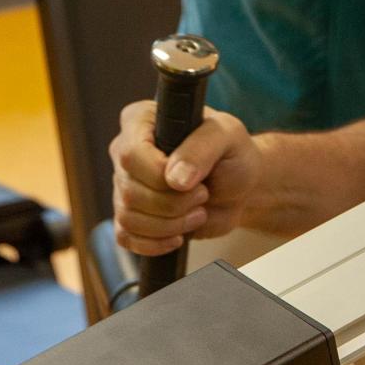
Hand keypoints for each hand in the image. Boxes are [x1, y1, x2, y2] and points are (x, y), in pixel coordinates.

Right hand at [110, 101, 259, 256]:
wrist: (239, 187)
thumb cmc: (232, 153)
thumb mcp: (227, 137)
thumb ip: (202, 149)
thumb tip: (175, 178)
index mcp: (142, 120)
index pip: (131, 154)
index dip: (159, 175)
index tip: (193, 181)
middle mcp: (125, 151)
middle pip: (130, 191)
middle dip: (174, 204)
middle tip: (203, 195)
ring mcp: (125, 185)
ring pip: (128, 218)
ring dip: (169, 225)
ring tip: (197, 212)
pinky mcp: (131, 215)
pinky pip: (126, 237)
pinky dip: (154, 244)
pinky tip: (178, 236)